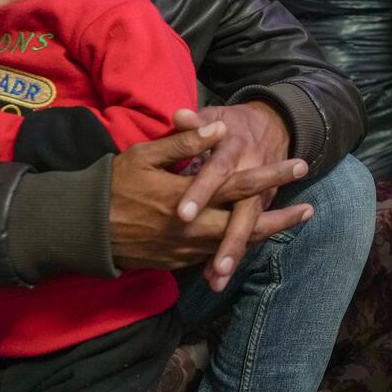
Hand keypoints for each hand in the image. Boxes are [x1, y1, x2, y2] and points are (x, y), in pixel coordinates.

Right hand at [108, 116, 310, 275]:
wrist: (82, 230)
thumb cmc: (112, 185)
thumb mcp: (145, 156)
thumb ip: (184, 143)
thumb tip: (218, 128)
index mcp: (187, 196)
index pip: (239, 184)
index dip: (272, 175)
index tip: (299, 165)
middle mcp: (192, 227)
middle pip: (247, 225)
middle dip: (281, 218)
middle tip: (309, 210)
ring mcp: (185, 249)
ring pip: (233, 244)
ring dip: (262, 235)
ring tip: (286, 224)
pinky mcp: (176, 262)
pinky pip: (213, 255)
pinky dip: (234, 247)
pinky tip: (248, 240)